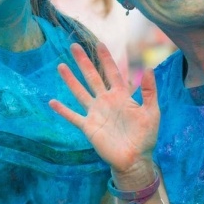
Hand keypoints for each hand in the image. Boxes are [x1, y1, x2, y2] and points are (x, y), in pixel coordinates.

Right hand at [50, 43, 159, 174]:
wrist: (135, 159)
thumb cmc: (146, 137)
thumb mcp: (152, 112)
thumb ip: (150, 91)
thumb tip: (149, 68)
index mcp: (121, 96)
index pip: (112, 72)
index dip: (106, 59)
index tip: (99, 44)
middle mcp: (106, 101)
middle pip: (92, 77)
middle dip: (83, 62)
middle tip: (74, 46)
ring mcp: (96, 113)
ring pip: (80, 92)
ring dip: (70, 80)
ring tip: (61, 66)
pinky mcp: (88, 127)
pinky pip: (73, 117)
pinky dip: (63, 110)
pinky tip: (52, 102)